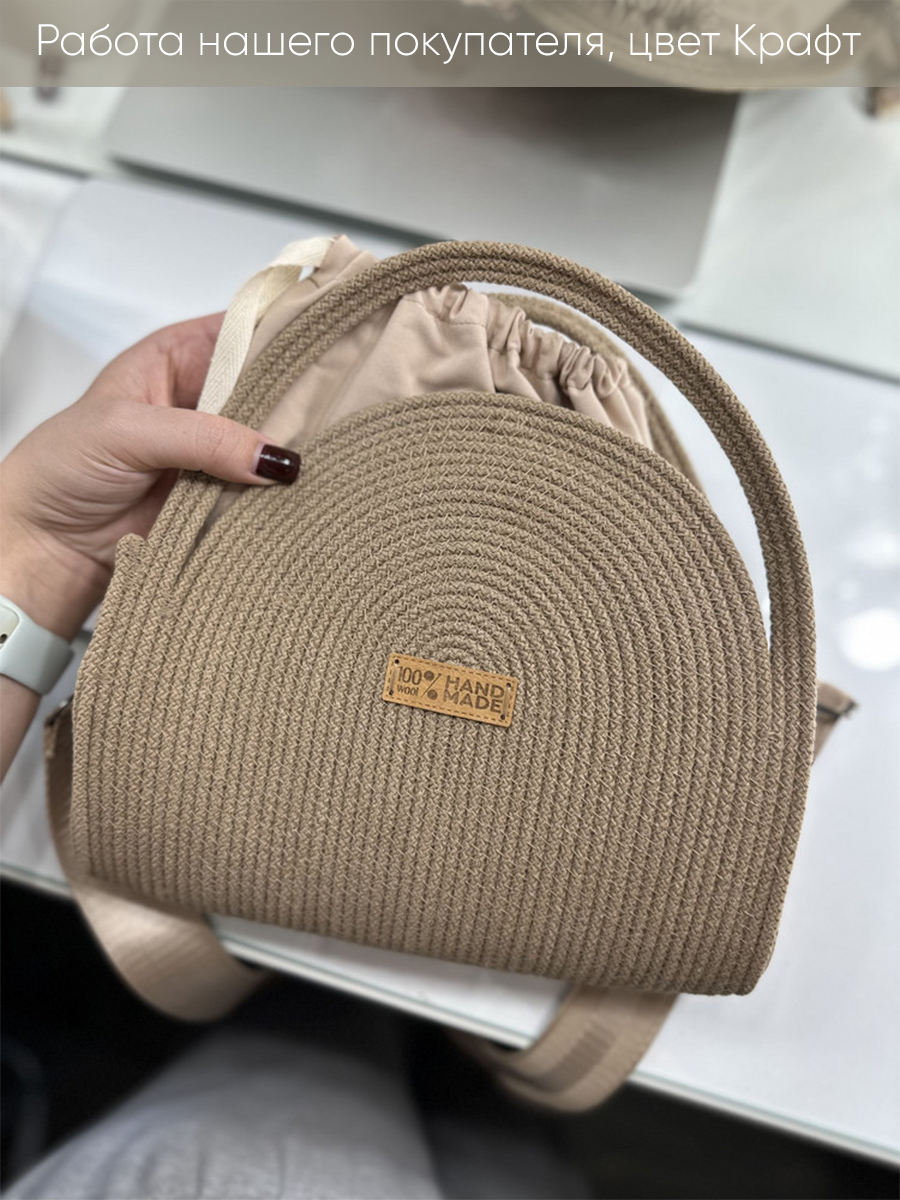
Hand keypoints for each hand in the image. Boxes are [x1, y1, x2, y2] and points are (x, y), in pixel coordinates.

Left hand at [0, 314, 299, 640]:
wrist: (48, 543)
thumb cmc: (62, 468)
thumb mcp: (127, 432)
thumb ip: (203, 437)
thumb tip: (273, 456)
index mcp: (176, 357)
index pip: (243, 330)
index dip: (284, 332)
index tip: (329, 343)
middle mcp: (202, 399)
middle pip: (270, 386)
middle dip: (300, 397)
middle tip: (339, 407)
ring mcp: (217, 449)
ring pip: (273, 439)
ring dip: (294, 450)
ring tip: (329, 450)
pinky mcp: (224, 495)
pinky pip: (266, 489)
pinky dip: (283, 493)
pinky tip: (306, 489)